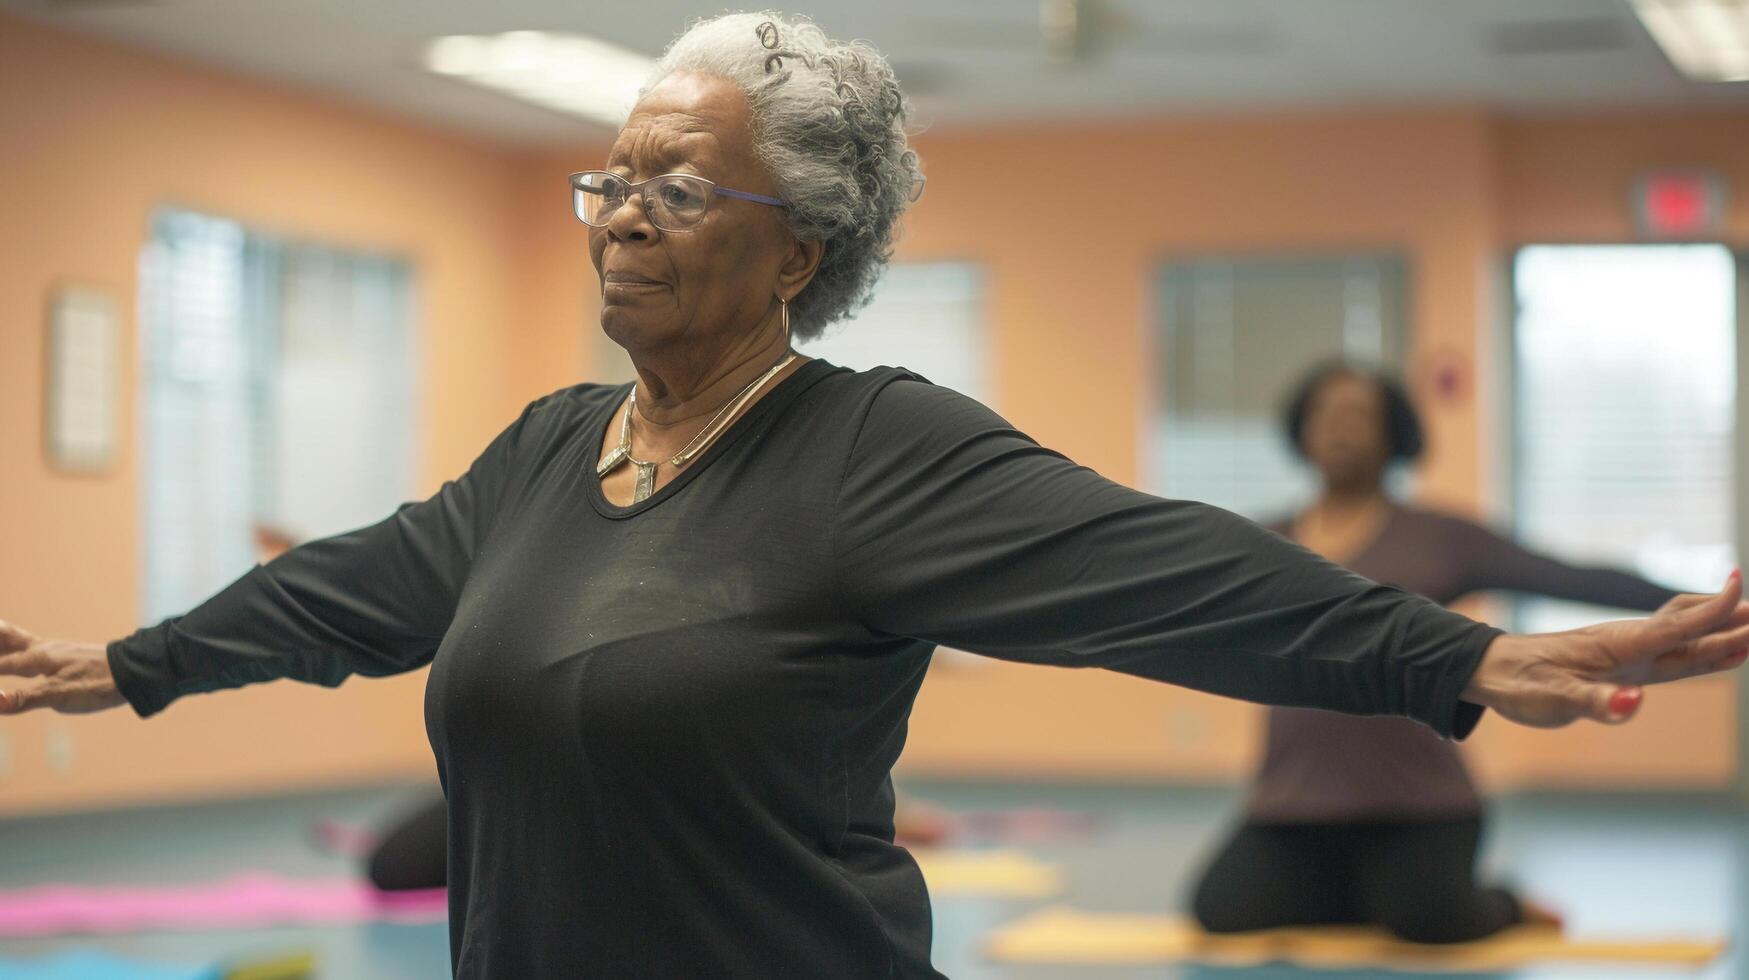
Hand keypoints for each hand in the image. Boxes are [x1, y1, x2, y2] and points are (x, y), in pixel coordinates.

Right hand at [0, 620, 127, 714]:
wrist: (135, 672)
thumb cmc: (99, 684)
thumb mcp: (62, 696)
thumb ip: (26, 699)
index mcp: (37, 658)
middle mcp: (42, 650)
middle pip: (5, 638)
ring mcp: (54, 651)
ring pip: (17, 640)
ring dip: (0, 638)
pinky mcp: (64, 656)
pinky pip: (30, 648)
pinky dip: (14, 648)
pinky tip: (18, 654)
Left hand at [1464, 571, 1748, 727]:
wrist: (1487, 670)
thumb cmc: (1517, 682)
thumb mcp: (1551, 696)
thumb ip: (1593, 702)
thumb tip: (1632, 704)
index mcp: (1618, 646)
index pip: (1676, 626)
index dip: (1713, 610)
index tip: (1741, 582)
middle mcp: (1629, 645)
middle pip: (1691, 628)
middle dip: (1730, 619)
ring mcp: (1627, 655)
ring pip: (1684, 637)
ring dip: (1720, 630)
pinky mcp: (1620, 667)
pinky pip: (1671, 651)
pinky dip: (1699, 645)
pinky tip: (1713, 645)